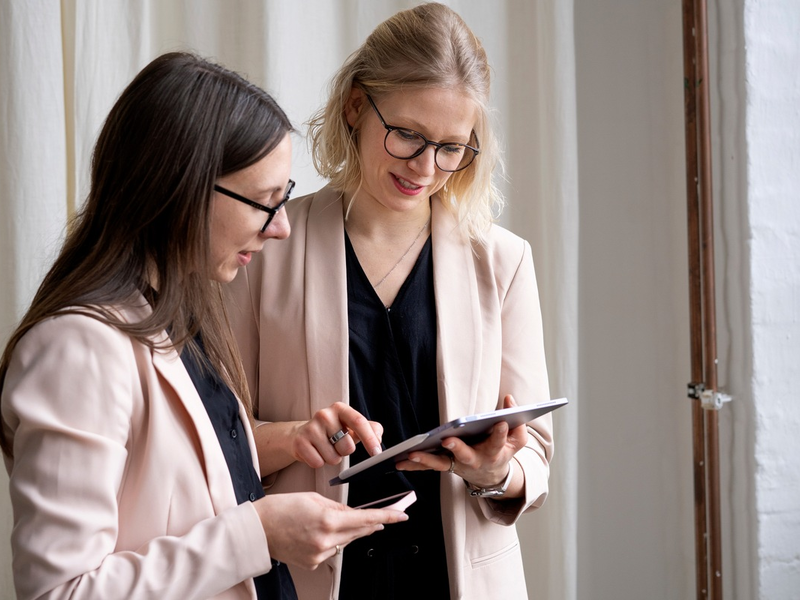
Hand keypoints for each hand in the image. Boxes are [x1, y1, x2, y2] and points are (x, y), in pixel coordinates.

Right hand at [254, 492, 407, 569]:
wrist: (257, 528)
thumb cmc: (281, 508)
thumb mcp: (313, 498)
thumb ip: (338, 507)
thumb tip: (355, 514)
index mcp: (328, 520)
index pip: (366, 519)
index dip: (387, 516)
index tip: (402, 515)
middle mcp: (326, 540)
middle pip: (359, 532)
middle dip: (370, 523)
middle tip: (381, 516)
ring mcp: (319, 554)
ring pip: (345, 541)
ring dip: (348, 531)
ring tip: (331, 519)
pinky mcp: (312, 563)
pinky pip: (331, 550)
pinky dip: (331, 540)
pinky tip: (318, 532)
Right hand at [292, 402, 382, 467]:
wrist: (302, 434)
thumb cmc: (332, 431)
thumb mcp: (351, 426)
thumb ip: (371, 429)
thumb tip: (379, 437)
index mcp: (340, 408)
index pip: (359, 422)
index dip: (370, 439)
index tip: (377, 453)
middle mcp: (324, 414)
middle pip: (347, 446)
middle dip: (345, 451)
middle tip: (337, 444)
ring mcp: (311, 428)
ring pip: (333, 458)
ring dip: (332, 458)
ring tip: (325, 448)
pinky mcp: (300, 442)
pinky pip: (318, 463)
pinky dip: (319, 462)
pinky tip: (315, 452)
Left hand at [396, 395, 526, 493]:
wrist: (491, 476)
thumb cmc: (503, 451)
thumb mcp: (517, 440)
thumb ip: (517, 422)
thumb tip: (509, 398)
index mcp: (494, 452)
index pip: (498, 441)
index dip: (500, 433)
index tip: (500, 423)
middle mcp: (475, 460)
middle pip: (465, 455)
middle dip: (457, 448)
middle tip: (448, 440)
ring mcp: (458, 465)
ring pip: (441, 463)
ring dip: (425, 460)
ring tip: (410, 454)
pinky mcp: (446, 465)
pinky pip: (429, 466)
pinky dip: (414, 464)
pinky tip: (400, 461)